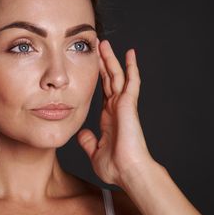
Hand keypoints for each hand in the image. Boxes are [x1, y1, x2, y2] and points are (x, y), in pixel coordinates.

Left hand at [76, 39, 154, 186]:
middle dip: (103, 62)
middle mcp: (117, 108)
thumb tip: (82, 134)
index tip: (92, 64)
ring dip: (111, 59)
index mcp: (109, 117)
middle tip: (97, 46)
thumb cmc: (115, 167)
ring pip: (117, 75)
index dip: (98, 77)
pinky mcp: (129, 104)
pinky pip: (131, 81)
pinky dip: (131, 67)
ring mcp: (124, 104)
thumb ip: (89, 141)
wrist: (128, 171)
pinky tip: (130, 53)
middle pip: (109, 79)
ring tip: (105, 43)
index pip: (102, 91)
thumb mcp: (95, 152)